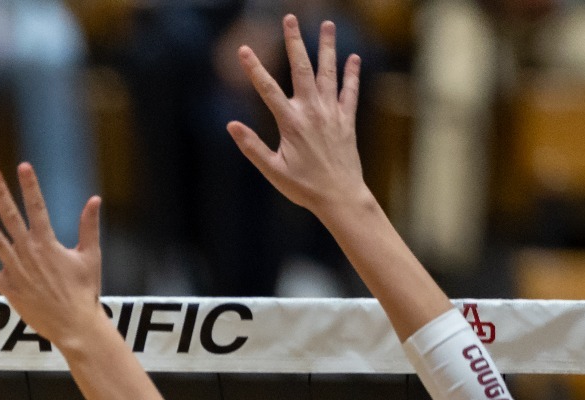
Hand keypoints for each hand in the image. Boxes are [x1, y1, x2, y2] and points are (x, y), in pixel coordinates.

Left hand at [0, 164, 106, 351]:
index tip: (23, 166)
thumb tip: (94, 199)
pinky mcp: (9, 289)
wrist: (75, 324)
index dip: (30, 185)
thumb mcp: (90, 255)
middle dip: (1, 194)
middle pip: (11, 217)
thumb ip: (89, 226)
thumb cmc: (85, 291)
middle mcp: (29, 253)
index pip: (37, 206)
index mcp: (48, 243)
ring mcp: (16, 271)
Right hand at [227, 16, 368, 221]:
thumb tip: (231, 125)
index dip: (254, 68)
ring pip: (329, 73)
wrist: (340, 196)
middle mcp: (312, 112)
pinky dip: (351, 73)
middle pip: (301, 69)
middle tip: (290, 19)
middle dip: (294, 42)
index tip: (244, 50)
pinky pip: (350, 91)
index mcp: (290, 123)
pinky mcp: (346, 120)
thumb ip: (252, 147)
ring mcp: (331, 113)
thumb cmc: (303, 187)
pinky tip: (352, 57)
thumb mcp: (272, 171)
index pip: (268, 89)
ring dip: (327, 47)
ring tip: (327, 24)